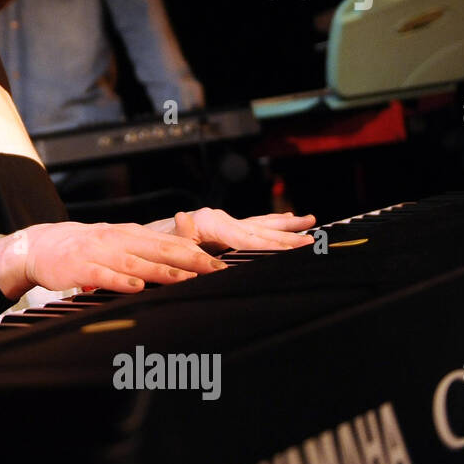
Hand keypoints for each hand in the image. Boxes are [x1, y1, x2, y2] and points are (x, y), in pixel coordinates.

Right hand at [0, 221, 231, 298]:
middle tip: (216, 270)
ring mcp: (98, 252)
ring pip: (135, 262)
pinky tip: (136, 287)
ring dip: (161, 271)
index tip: (221, 264)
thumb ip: (147, 249)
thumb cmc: (85, 248)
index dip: (197, 252)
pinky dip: (120, 280)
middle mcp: (117, 239)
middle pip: (159, 249)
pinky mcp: (80, 267)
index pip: (169, 242)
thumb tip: (185, 256)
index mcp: (130, 234)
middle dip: (190, 260)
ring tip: (185, 278)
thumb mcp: (118, 242)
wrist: (40, 245)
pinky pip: (103, 275)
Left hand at [170, 208, 315, 252]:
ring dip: (286, 225)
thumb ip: (179, 233)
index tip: (300, 246)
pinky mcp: (225, 229)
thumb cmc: (156, 245)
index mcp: (212, 223)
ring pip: (262, 224)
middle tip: (315, 240)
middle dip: (289, 236)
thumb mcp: (165, 242)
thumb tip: (183, 217)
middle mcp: (221, 219)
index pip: (251, 238)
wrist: (147, 239)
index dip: (276, 244)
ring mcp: (225, 223)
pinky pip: (255, 226)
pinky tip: (287, 219)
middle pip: (261, 231)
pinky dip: (273, 223)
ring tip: (310, 221)